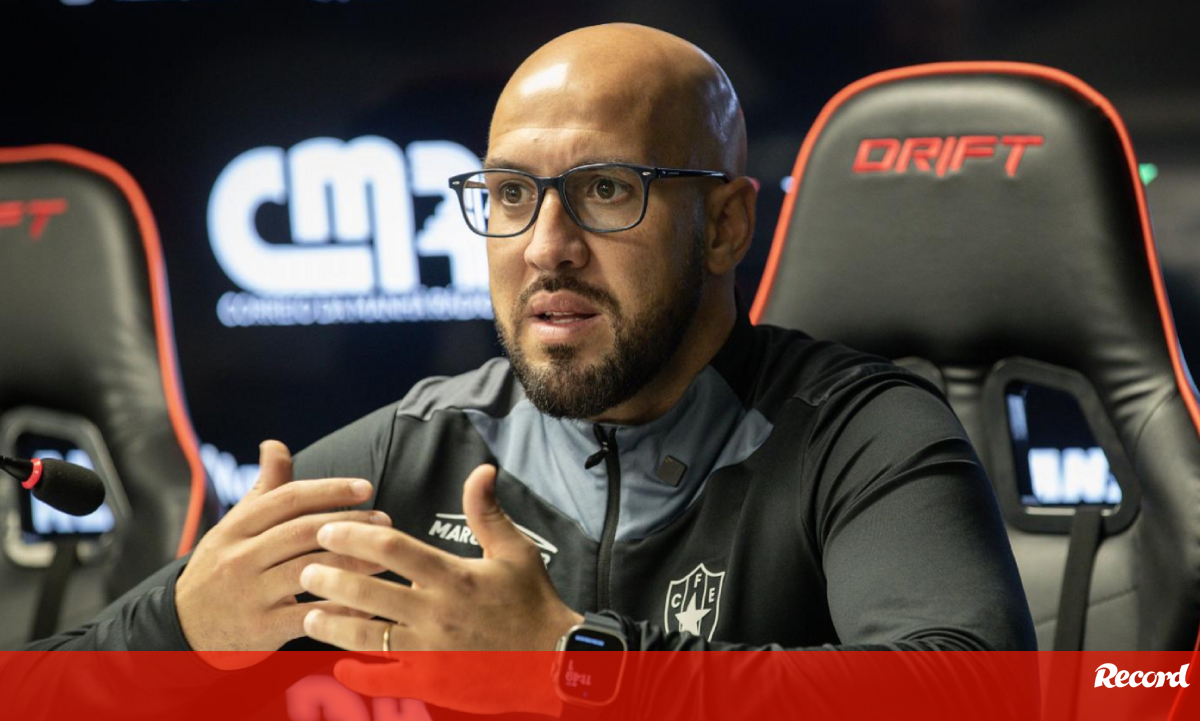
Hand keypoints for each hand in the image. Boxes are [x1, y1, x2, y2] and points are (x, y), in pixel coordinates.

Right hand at [175, 440, 390, 668]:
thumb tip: (275, 444)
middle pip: (301, 532)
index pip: (288, 499)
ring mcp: (247, 594)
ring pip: (307, 571)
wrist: (181, 627)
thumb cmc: (221, 567)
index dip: (329, 490)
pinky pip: (307, 617)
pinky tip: (366, 604)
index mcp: (236, 526)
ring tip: (384, 560)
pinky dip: (339, 610)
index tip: (366, 488)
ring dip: (351, 564)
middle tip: (385, 521)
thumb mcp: (235, 526)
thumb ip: (264, 488)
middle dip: (349, 525)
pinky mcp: (258, 629)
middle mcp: (239, 556)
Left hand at [299, 464, 582, 713]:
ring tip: (310, 614)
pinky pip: (385, 678)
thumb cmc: (533, 602)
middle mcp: (438, 612)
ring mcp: (433, 650)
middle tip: (305, 570)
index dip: (354, 536)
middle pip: (369, 592)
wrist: (555, 661)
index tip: (328, 529)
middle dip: (330, 578)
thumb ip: (488, 512)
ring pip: (368, 637)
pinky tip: (340, 665)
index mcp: (455, 575)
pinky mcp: (433, 681)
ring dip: (333, 626)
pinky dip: (359, 674)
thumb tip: (480, 469)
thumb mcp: (516, 551)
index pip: (393, 548)